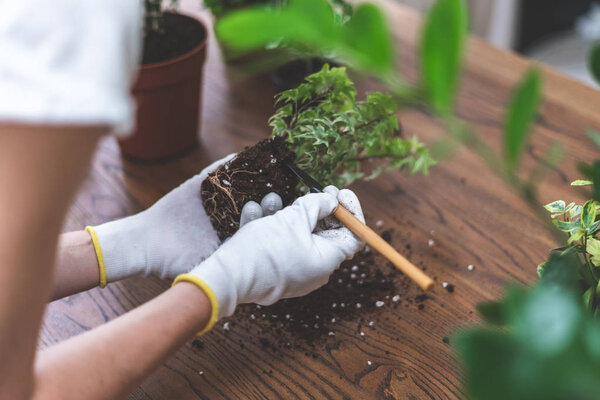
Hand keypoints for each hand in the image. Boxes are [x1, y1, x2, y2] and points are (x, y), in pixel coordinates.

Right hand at [86, 154, 283, 284]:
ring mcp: (215, 202)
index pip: (256, 230)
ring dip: (250, 180)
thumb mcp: (202, 270)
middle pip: (254, 209)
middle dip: (265, 204)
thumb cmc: (172, 263)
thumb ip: (221, 271)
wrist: (145, 245)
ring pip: (237, 189)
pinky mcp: (200, 187)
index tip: (276, 216)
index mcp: (233, 239)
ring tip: (265, 171)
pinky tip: (238, 156)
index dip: (267, 223)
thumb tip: (246, 276)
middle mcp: (228, 220)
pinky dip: (225, 164)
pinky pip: (214, 174)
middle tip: (274, 197)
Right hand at [174, 186, 364, 326]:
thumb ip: (317, 205)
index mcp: (326, 261)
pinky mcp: (272, 271)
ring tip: (272, 198)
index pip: (352, 236)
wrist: (228, 277)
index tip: (340, 192)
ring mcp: (292, 272)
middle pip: (323, 233)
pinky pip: (278, 245)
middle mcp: (312, 270)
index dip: (350, 211)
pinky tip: (254, 211)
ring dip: (286, 213)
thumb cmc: (265, 248)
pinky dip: (269, 227)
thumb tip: (330, 201)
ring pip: (295, 235)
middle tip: (313, 189)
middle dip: (314, 208)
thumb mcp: (295, 218)